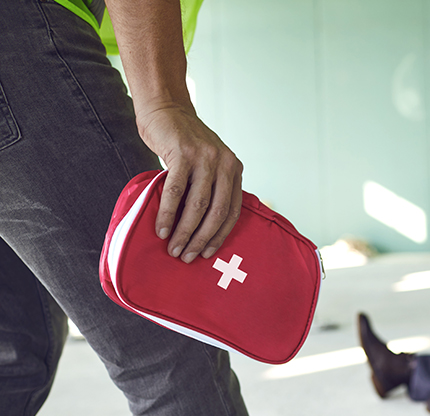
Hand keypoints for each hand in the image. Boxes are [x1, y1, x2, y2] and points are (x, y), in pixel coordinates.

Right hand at [136, 104, 242, 263]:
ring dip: (184, 231)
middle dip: (202, 238)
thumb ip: (211, 188)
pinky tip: (161, 229)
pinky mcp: (182, 154)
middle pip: (217, 211)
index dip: (220, 235)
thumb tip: (202, 228)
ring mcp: (205, 158)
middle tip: (187, 257)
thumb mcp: (208, 164)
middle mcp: (225, 163)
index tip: (207, 253)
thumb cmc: (184, 144)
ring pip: (197, 205)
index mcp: (234, 169)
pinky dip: (167, 214)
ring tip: (173, 248)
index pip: (233, 211)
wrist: (166, 110)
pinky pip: (175, 192)